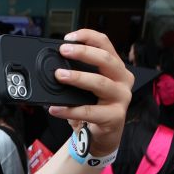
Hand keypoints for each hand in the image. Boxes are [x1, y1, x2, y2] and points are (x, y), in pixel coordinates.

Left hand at [47, 29, 133, 156]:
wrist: (100, 136)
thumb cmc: (93, 108)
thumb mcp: (87, 87)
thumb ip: (77, 73)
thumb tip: (51, 65)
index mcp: (116, 68)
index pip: (106, 44)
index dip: (88, 36)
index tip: (69, 37)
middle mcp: (122, 80)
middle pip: (106, 60)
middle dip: (83, 53)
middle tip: (63, 50)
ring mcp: (121, 98)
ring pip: (100, 83)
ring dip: (78, 77)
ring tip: (59, 75)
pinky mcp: (115, 116)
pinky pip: (90, 111)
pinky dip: (70, 110)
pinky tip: (55, 109)